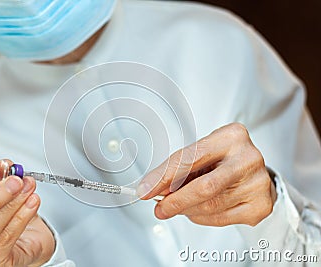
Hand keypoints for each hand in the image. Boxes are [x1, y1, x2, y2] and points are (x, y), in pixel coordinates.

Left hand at [138, 123, 276, 226]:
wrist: (255, 171)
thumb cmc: (224, 159)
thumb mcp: (203, 154)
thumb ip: (180, 170)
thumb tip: (155, 190)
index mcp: (231, 136)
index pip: (190, 158)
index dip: (163, 177)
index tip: (146, 190)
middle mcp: (248, 158)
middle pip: (204, 187)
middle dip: (176, 201)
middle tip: (160, 208)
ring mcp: (258, 183)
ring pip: (210, 206)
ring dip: (187, 209)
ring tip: (180, 205)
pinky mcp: (261, 205)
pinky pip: (221, 219)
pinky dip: (202, 217)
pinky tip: (199, 209)